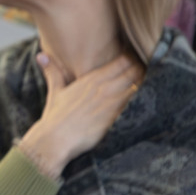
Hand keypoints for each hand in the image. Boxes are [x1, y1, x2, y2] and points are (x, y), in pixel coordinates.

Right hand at [18, 53, 141, 178]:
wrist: (55, 139)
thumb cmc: (55, 117)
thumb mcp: (55, 91)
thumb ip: (52, 71)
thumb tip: (41, 55)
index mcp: (91, 79)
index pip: (122, 61)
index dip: (133, 60)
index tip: (138, 61)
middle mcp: (104, 88)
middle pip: (134, 71)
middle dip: (143, 71)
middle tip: (150, 73)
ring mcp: (112, 103)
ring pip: (139, 86)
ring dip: (147, 84)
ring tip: (154, 85)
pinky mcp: (116, 118)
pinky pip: (137, 105)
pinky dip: (144, 101)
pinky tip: (150, 102)